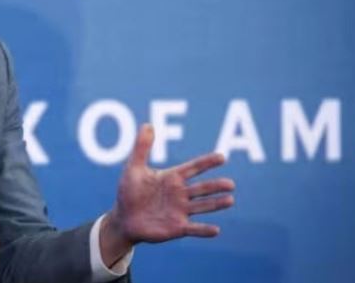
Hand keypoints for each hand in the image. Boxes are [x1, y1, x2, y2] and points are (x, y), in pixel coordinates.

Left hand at [100, 124, 234, 265]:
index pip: (193, 168)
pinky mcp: (177, 227)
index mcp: (172, 178)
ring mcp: (180, 211)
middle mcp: (180, 194)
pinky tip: (216, 229)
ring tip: (230, 200)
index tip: (222, 157)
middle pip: (202, 188)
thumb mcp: (133, 168)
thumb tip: (147, 124)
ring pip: (202, 206)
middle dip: (216, 186)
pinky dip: (204, 230)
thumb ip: (141, 147)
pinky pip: (193, 229)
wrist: (124, 219)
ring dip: (215, 204)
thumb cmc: (129, 191)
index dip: (207, 163)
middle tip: (230, 184)